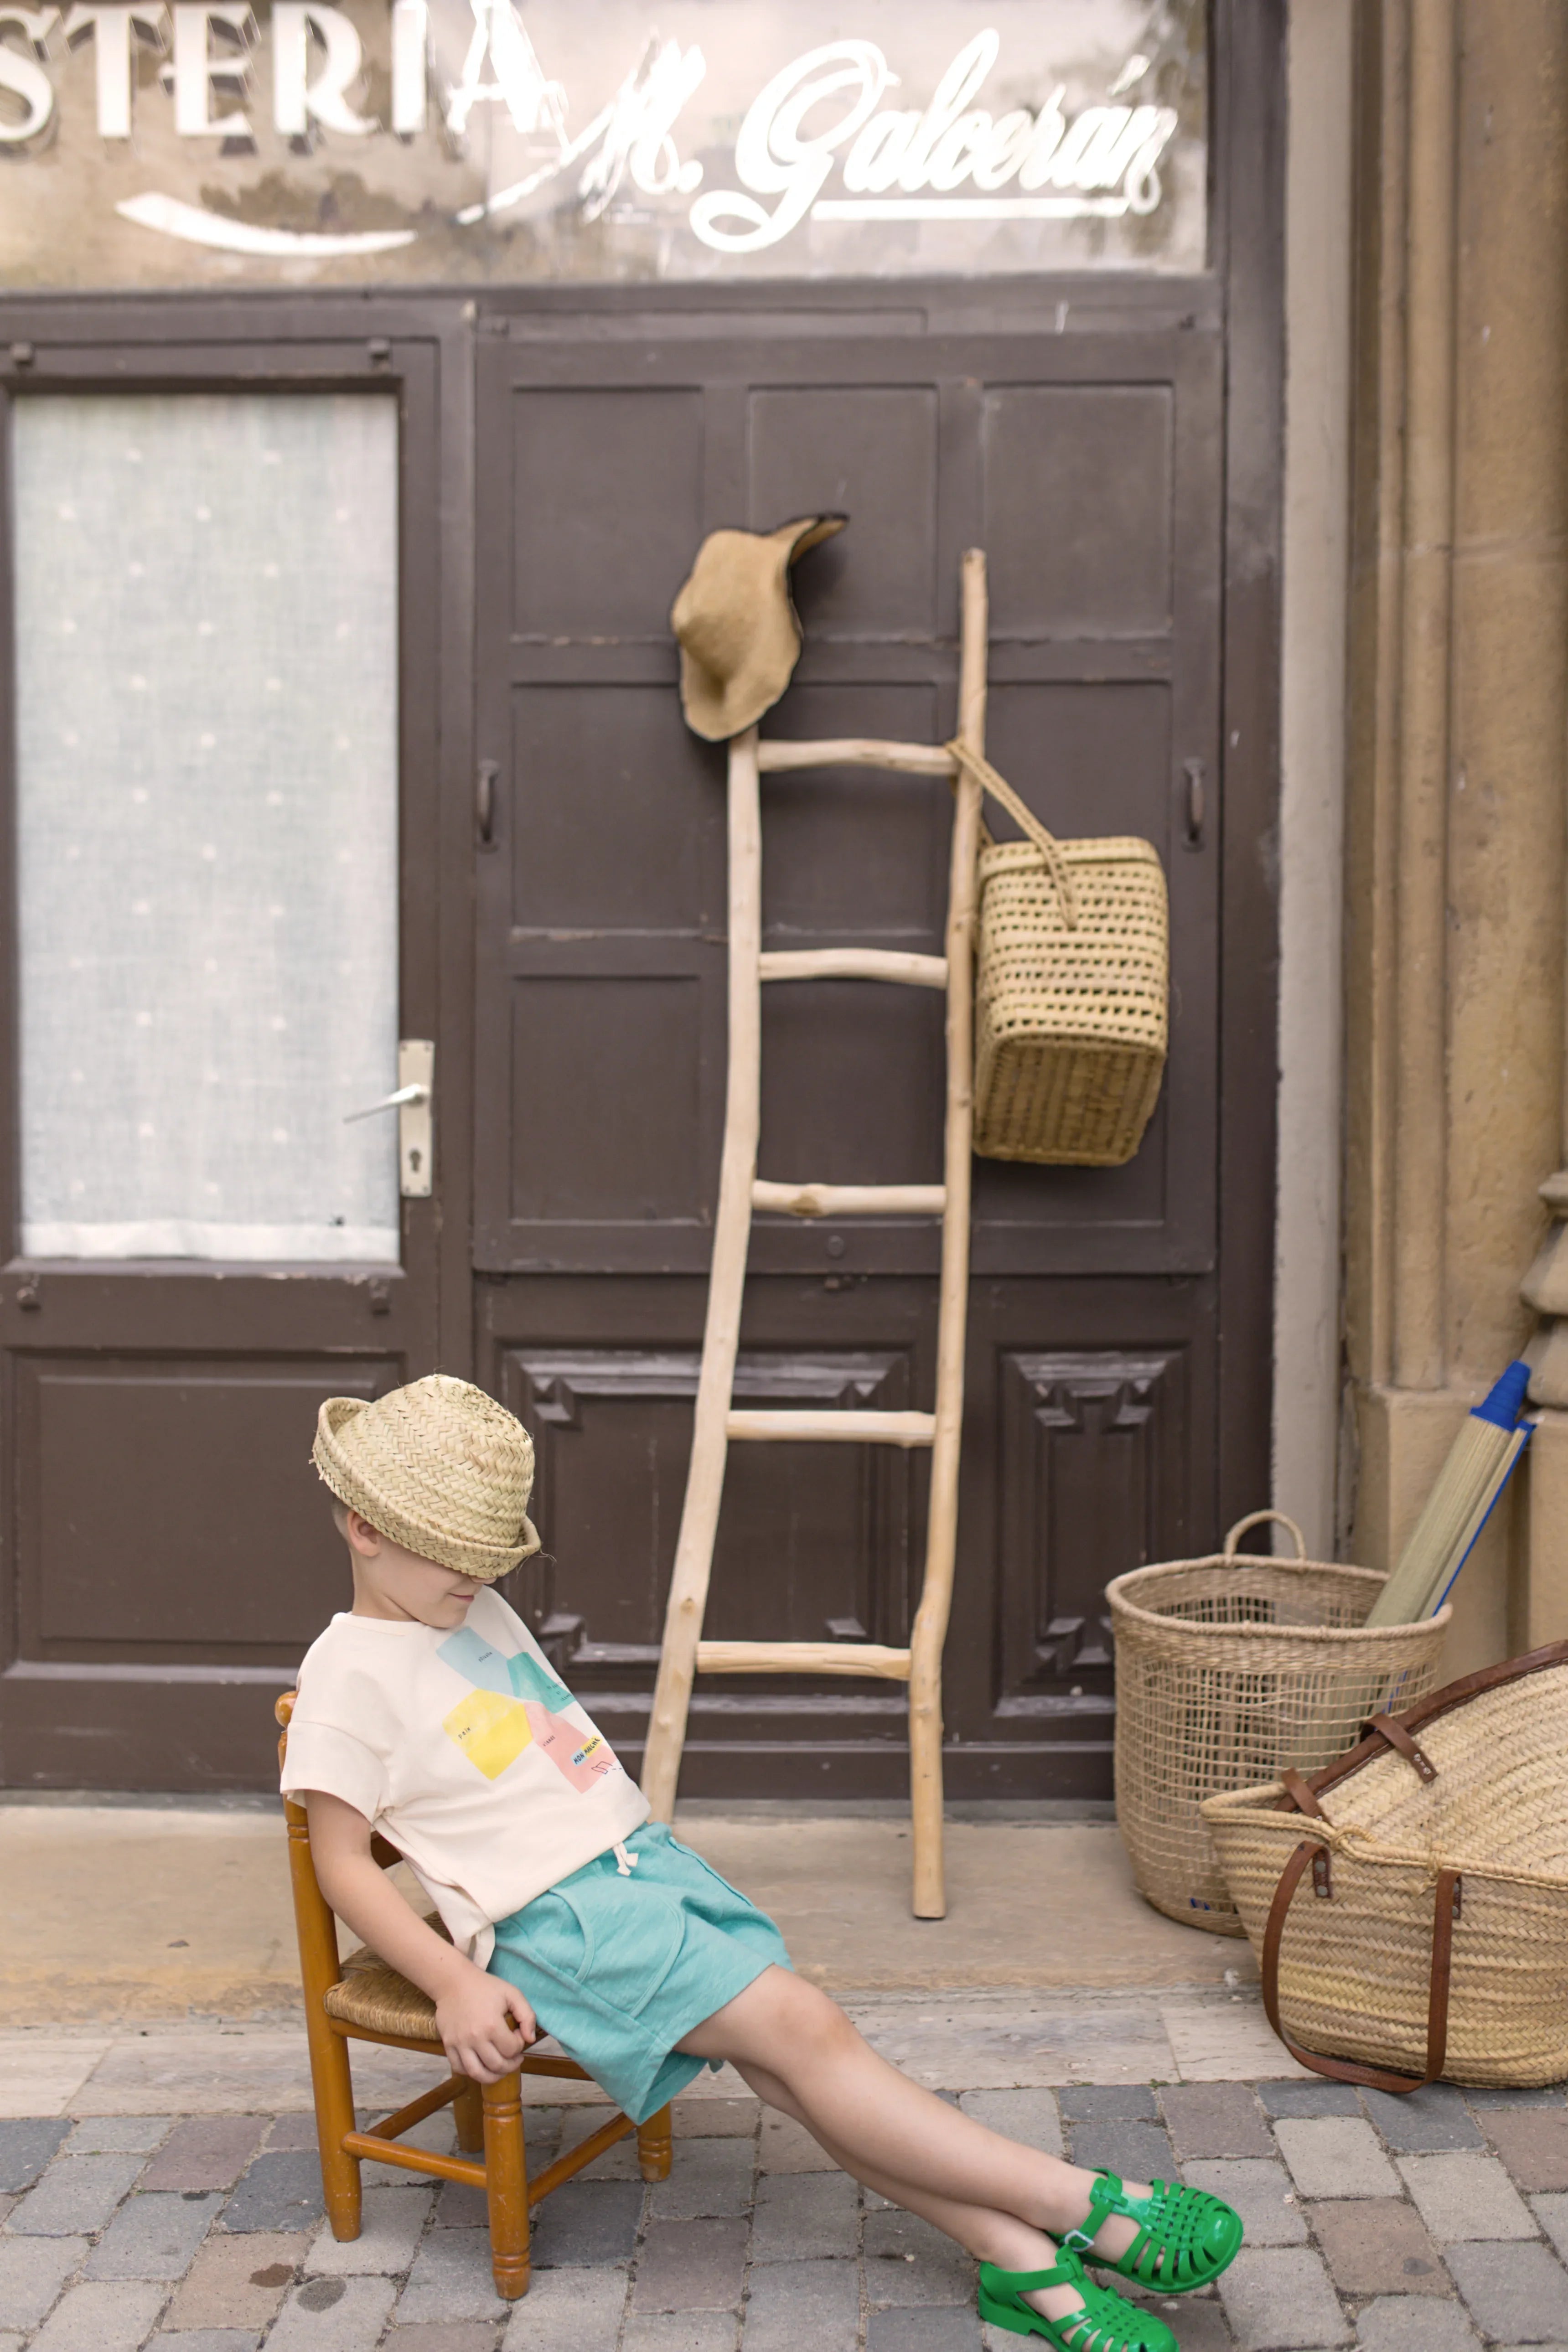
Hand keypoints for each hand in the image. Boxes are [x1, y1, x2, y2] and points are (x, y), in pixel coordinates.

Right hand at [434, 1962, 536, 2083]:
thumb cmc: (485, 1987)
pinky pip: (459, 2068)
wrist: (453, 1982)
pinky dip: (471, 2072)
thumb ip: (527, 2015)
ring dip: (492, 2077)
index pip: (512, 2049)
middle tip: (514, 2058)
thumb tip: (530, 2039)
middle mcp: (475, 2038)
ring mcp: (459, 2043)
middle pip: (497, 2065)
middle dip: (511, 2065)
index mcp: (492, 2025)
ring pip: (477, 2073)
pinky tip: (481, 2065)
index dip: (520, 2046)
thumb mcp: (512, 1994)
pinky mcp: (448, 2045)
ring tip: (500, 2069)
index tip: (517, 2036)